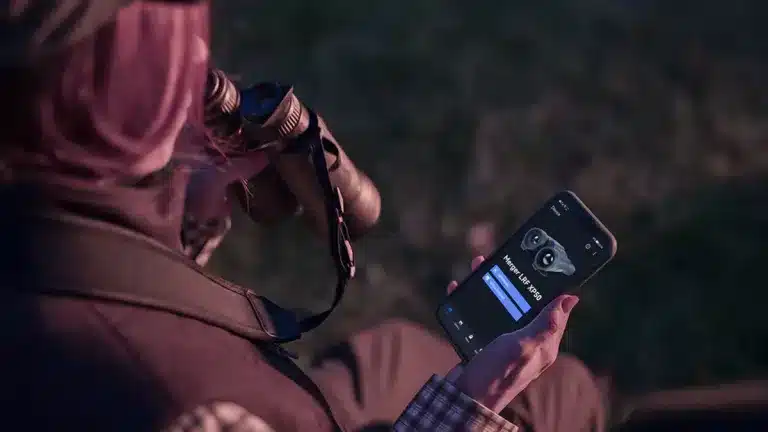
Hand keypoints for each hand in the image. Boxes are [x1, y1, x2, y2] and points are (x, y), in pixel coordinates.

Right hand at [445, 256, 578, 412]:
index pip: (554, 309)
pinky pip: (480, 315)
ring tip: (477, 266)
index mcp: (542, 343)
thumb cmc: (497, 374)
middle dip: (512, 280)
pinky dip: (469, 301)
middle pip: (523, 302)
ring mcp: (505, 342)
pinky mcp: (484, 343)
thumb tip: (571, 299)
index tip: (545, 263)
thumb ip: (545, 324)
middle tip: (502, 259)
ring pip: (500, 305)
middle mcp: (526, 341)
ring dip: (488, 285)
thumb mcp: (524, 346)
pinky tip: (459, 289)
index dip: (551, 287)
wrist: (464, 398)